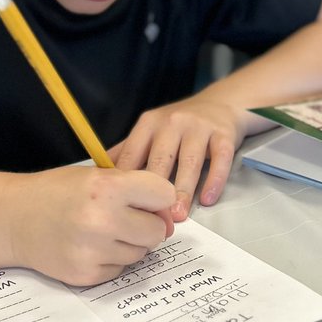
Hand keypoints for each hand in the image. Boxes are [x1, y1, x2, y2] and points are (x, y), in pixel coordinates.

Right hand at [4, 165, 175, 285]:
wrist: (14, 218)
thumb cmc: (59, 192)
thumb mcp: (96, 176)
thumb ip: (136, 190)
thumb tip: (170, 220)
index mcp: (107, 187)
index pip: (165, 195)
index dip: (158, 198)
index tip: (147, 200)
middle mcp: (101, 219)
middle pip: (157, 231)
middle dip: (146, 225)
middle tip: (122, 218)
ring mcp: (93, 250)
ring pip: (141, 253)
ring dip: (129, 244)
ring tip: (101, 231)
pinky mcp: (86, 274)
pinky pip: (120, 269)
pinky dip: (111, 260)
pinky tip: (89, 247)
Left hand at [109, 95, 249, 221]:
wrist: (221, 103)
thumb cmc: (180, 124)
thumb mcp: (151, 130)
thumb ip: (128, 151)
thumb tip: (98, 176)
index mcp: (148, 124)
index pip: (133, 156)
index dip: (127, 184)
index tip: (123, 209)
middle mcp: (172, 122)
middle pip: (160, 160)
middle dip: (155, 190)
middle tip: (151, 218)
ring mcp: (199, 127)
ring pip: (190, 161)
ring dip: (183, 190)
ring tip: (178, 215)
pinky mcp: (223, 135)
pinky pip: (219, 159)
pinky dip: (214, 180)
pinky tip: (207, 199)